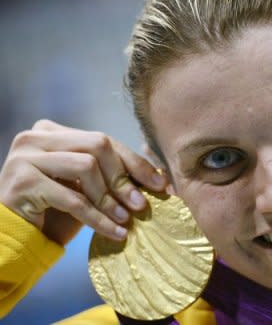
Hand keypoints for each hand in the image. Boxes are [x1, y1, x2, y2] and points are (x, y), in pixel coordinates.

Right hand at [0, 120, 166, 244]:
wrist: (15, 237)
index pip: (104, 141)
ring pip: (85, 167)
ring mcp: (25, 156)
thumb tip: (159, 177)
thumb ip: (111, 174)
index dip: (135, 162)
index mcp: (53, 131)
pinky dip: (97, 218)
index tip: (160, 184)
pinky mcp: (21, 182)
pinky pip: (72, 198)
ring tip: (125, 220)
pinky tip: (115, 232)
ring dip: (110, 199)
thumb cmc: (55, 211)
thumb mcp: (86, 188)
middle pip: (97, 146)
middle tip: (140, 205)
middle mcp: (36, 137)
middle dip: (123, 178)